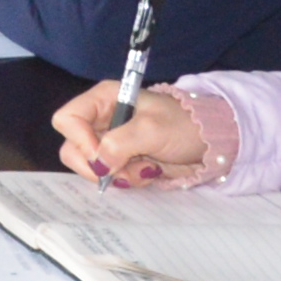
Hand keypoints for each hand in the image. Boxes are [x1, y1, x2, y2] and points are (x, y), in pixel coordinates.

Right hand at [53, 81, 212, 188]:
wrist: (213, 142)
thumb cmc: (184, 125)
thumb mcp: (152, 129)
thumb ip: (120, 144)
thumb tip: (99, 165)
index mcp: (102, 100)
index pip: (67, 120)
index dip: (80, 141)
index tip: (105, 157)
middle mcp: (100, 120)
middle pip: (72, 148)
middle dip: (98, 166)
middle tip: (123, 171)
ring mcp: (110, 142)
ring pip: (91, 167)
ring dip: (118, 175)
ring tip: (146, 170)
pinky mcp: (122, 161)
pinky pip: (111, 177)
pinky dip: (129, 180)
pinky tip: (149, 172)